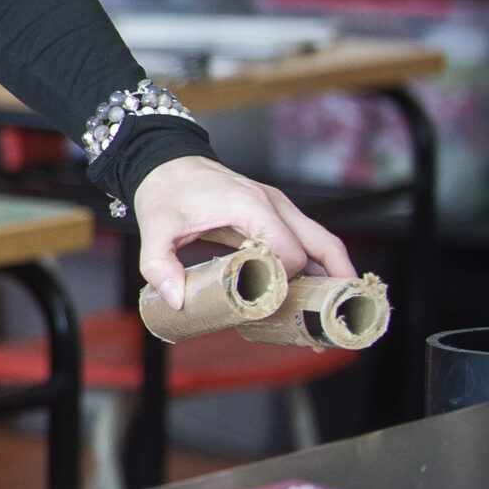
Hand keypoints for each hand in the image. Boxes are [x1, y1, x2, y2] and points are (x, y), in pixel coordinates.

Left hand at [132, 155, 353, 308]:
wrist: (168, 165)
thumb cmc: (166, 192)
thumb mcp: (155, 228)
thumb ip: (159, 264)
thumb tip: (177, 299)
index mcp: (251, 206)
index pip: (289, 253)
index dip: (284, 283)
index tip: (270, 305)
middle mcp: (275, 204)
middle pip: (324, 247)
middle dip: (331, 286)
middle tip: (326, 323)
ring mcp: (280, 207)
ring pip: (324, 243)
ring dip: (333, 276)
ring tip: (329, 314)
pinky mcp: (276, 214)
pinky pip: (309, 241)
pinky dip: (318, 266)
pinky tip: (313, 292)